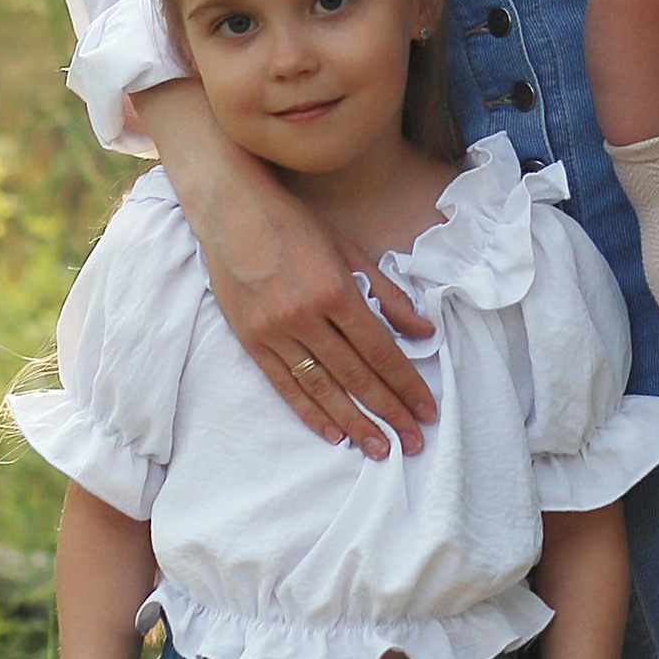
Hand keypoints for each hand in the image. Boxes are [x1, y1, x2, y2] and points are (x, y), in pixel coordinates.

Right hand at [165, 122, 436, 458]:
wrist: (230, 209)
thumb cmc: (295, 223)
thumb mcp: (349, 249)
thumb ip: (387, 293)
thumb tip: (424, 330)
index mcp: (335, 291)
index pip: (380, 351)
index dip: (407, 384)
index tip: (428, 410)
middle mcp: (305, 316)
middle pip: (356, 376)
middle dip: (389, 412)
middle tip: (413, 442)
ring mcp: (274, 331)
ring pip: (322, 388)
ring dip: (354, 423)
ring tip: (379, 449)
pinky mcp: (250, 340)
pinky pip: (284, 385)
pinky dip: (310, 412)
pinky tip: (333, 433)